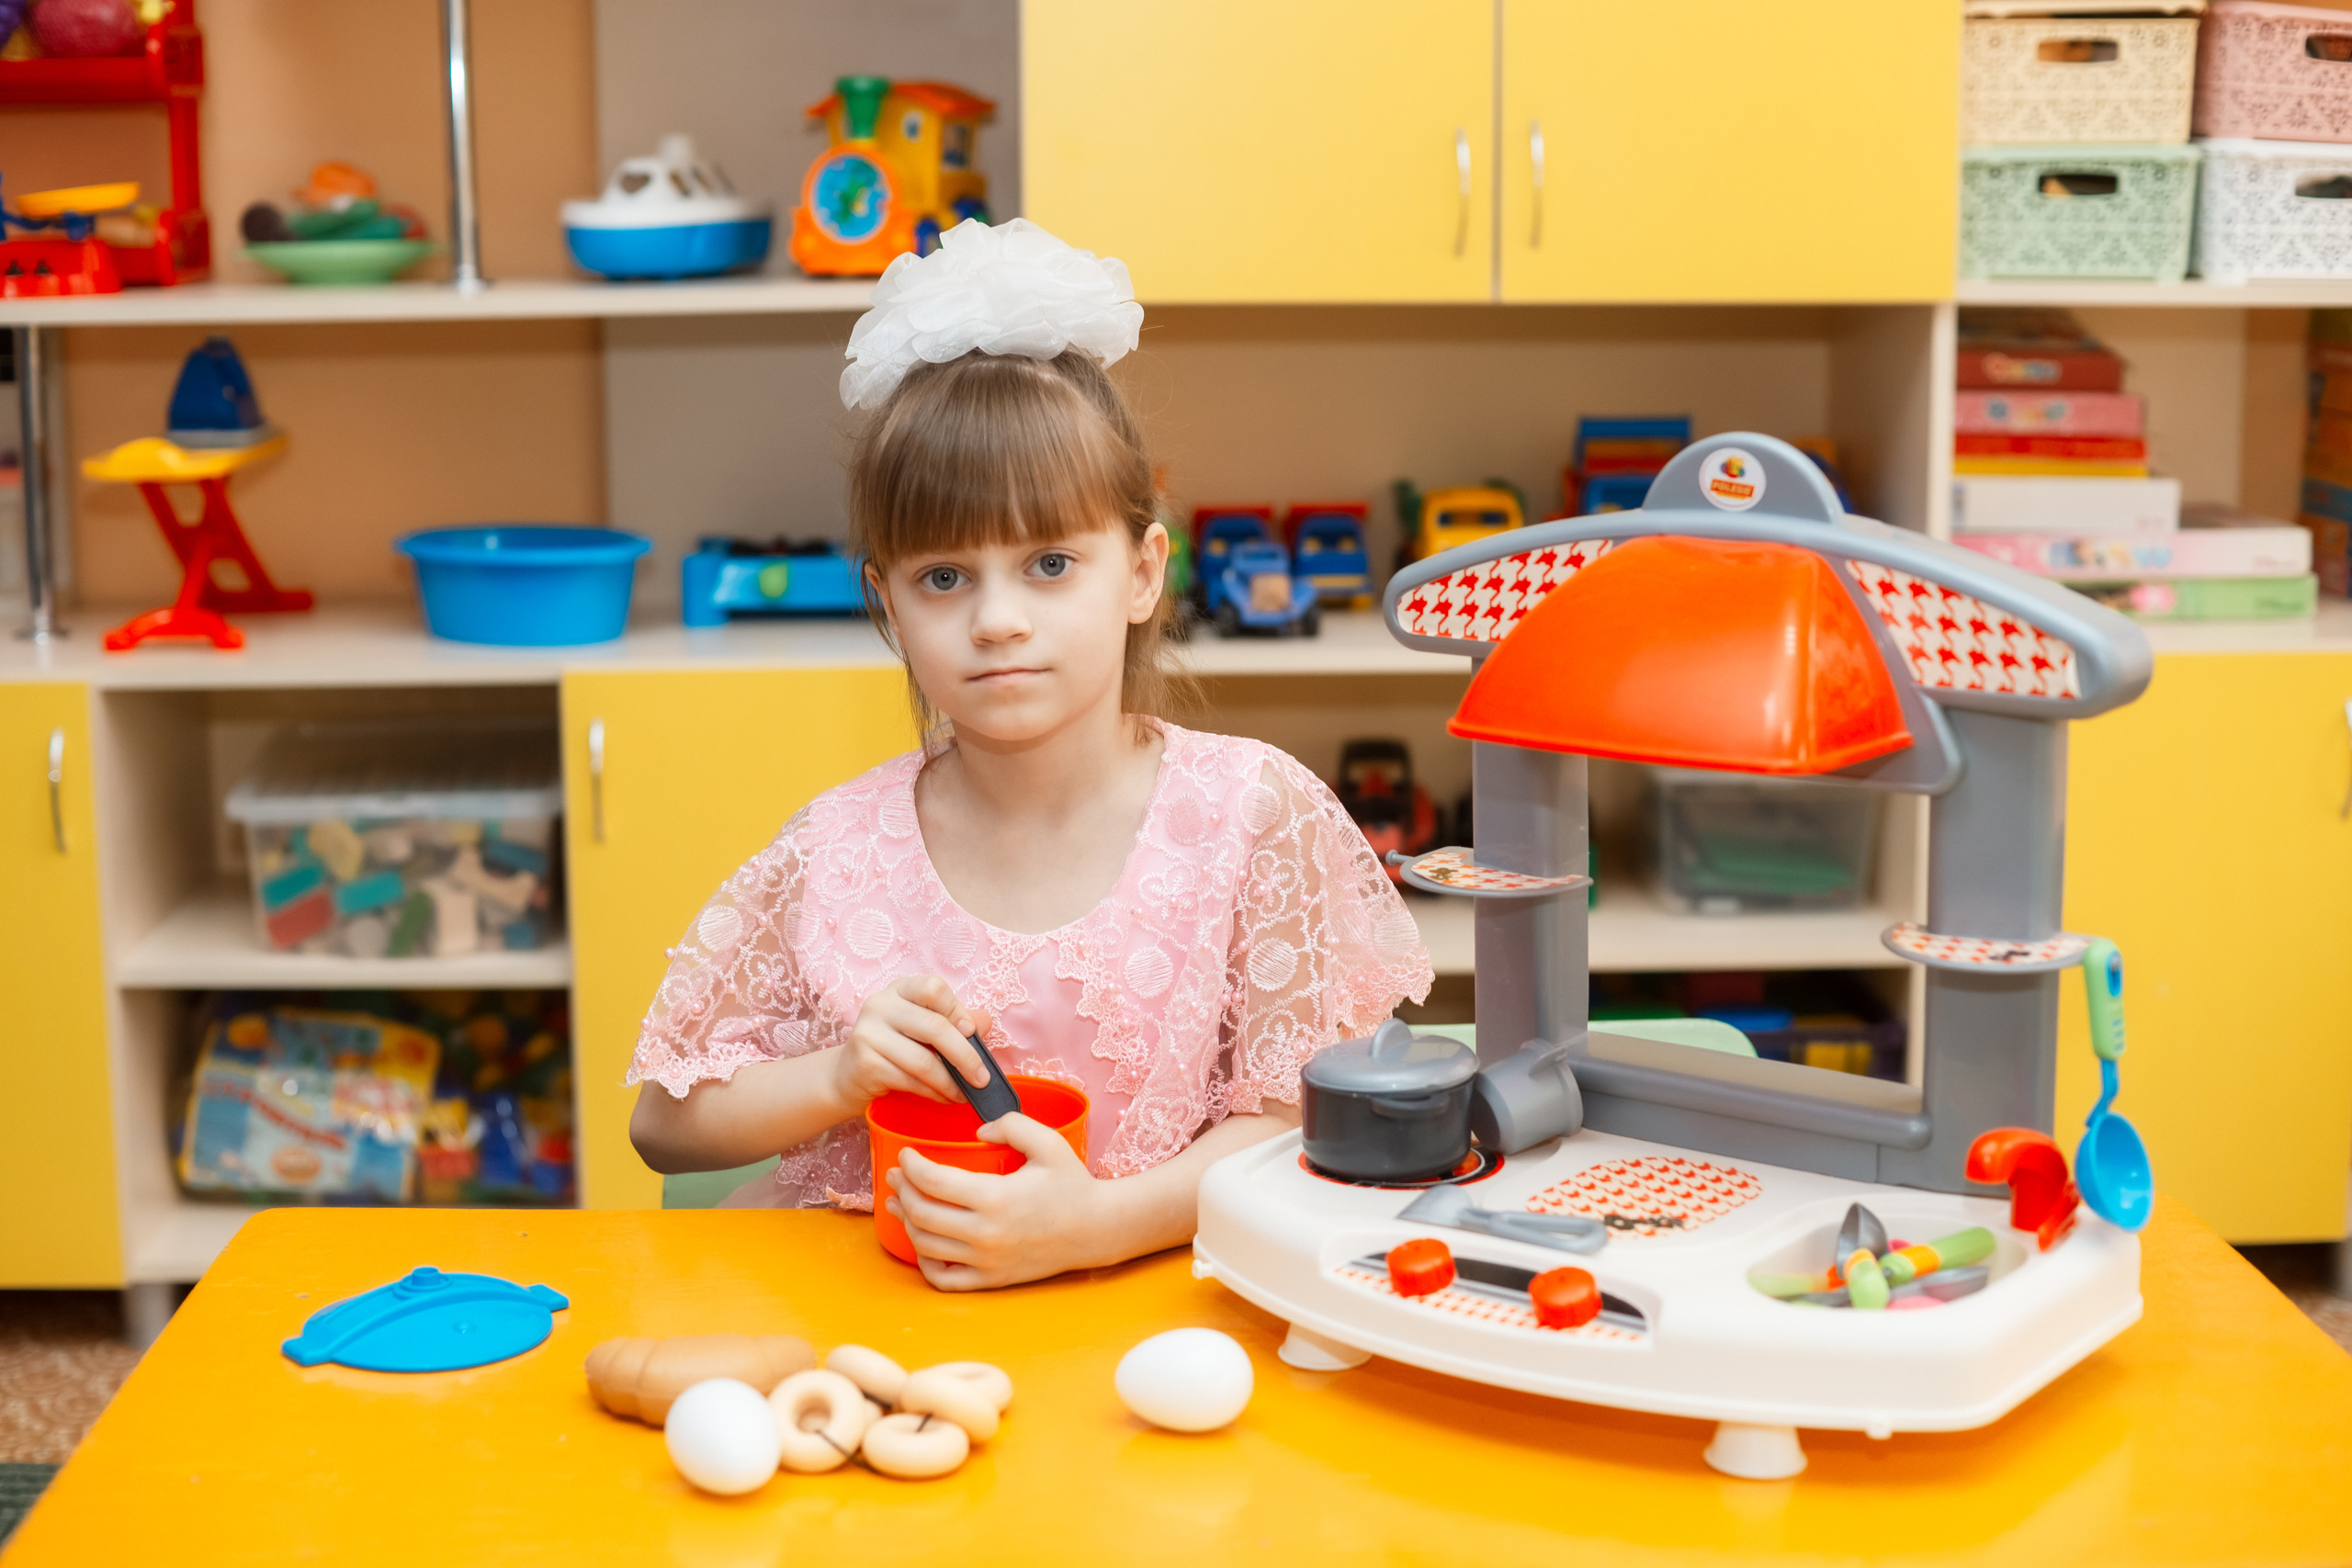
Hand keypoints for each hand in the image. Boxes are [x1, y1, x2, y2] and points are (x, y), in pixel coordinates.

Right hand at [829, 975, 992, 1114]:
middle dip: (965, 1056)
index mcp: (899, 989)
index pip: (933, 988)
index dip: (957, 1011)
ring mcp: (869, 1034)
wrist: (849, 1075)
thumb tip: (985, 1021)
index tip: (972, 1033)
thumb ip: (955, 1021)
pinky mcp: (866, 1064)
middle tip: (982, 1078)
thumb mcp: (924, 1028)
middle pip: (934, 1027)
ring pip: (924, 1061)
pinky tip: (945, 1097)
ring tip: (965, 1093)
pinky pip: (911, 1081)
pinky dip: (934, 1092)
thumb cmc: (895, 1047)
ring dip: (951, 1082)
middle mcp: (880, 1005)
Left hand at [884, 1113, 1110, 1289]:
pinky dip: (924, 1261)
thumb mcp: (1048, 1143)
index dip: (911, 1165)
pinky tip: (923, 1242)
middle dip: (902, 1190)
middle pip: (921, 1213)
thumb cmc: (1072, 1185)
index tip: (906, 1155)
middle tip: (897, 1176)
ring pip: (926, 1245)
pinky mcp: (991, 1279)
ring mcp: (986, 1261)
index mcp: (996, 1197)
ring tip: (901, 1204)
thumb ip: (1011, 1125)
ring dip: (906, 1221)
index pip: (933, 1181)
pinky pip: (943, 1278)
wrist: (1096, 1230)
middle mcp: (986, 1233)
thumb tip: (977, 1133)